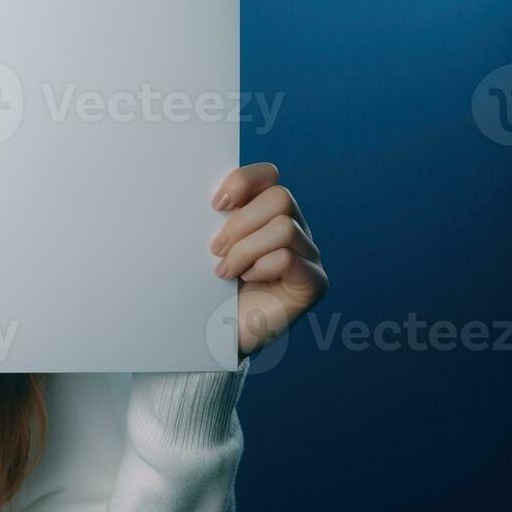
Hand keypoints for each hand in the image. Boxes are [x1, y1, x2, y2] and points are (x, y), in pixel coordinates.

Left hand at [210, 163, 328, 357]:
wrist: (214, 336)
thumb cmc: (207, 289)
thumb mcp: (206, 246)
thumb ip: (213, 218)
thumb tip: (198, 194)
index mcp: (268, 213)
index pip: (269, 175)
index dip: (243, 181)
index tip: (215, 205)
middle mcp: (295, 230)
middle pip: (280, 197)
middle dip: (241, 222)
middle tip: (215, 249)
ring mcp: (308, 257)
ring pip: (284, 227)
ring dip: (245, 249)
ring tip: (225, 271)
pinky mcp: (313, 283)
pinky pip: (290, 258)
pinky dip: (262, 267)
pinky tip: (247, 281)